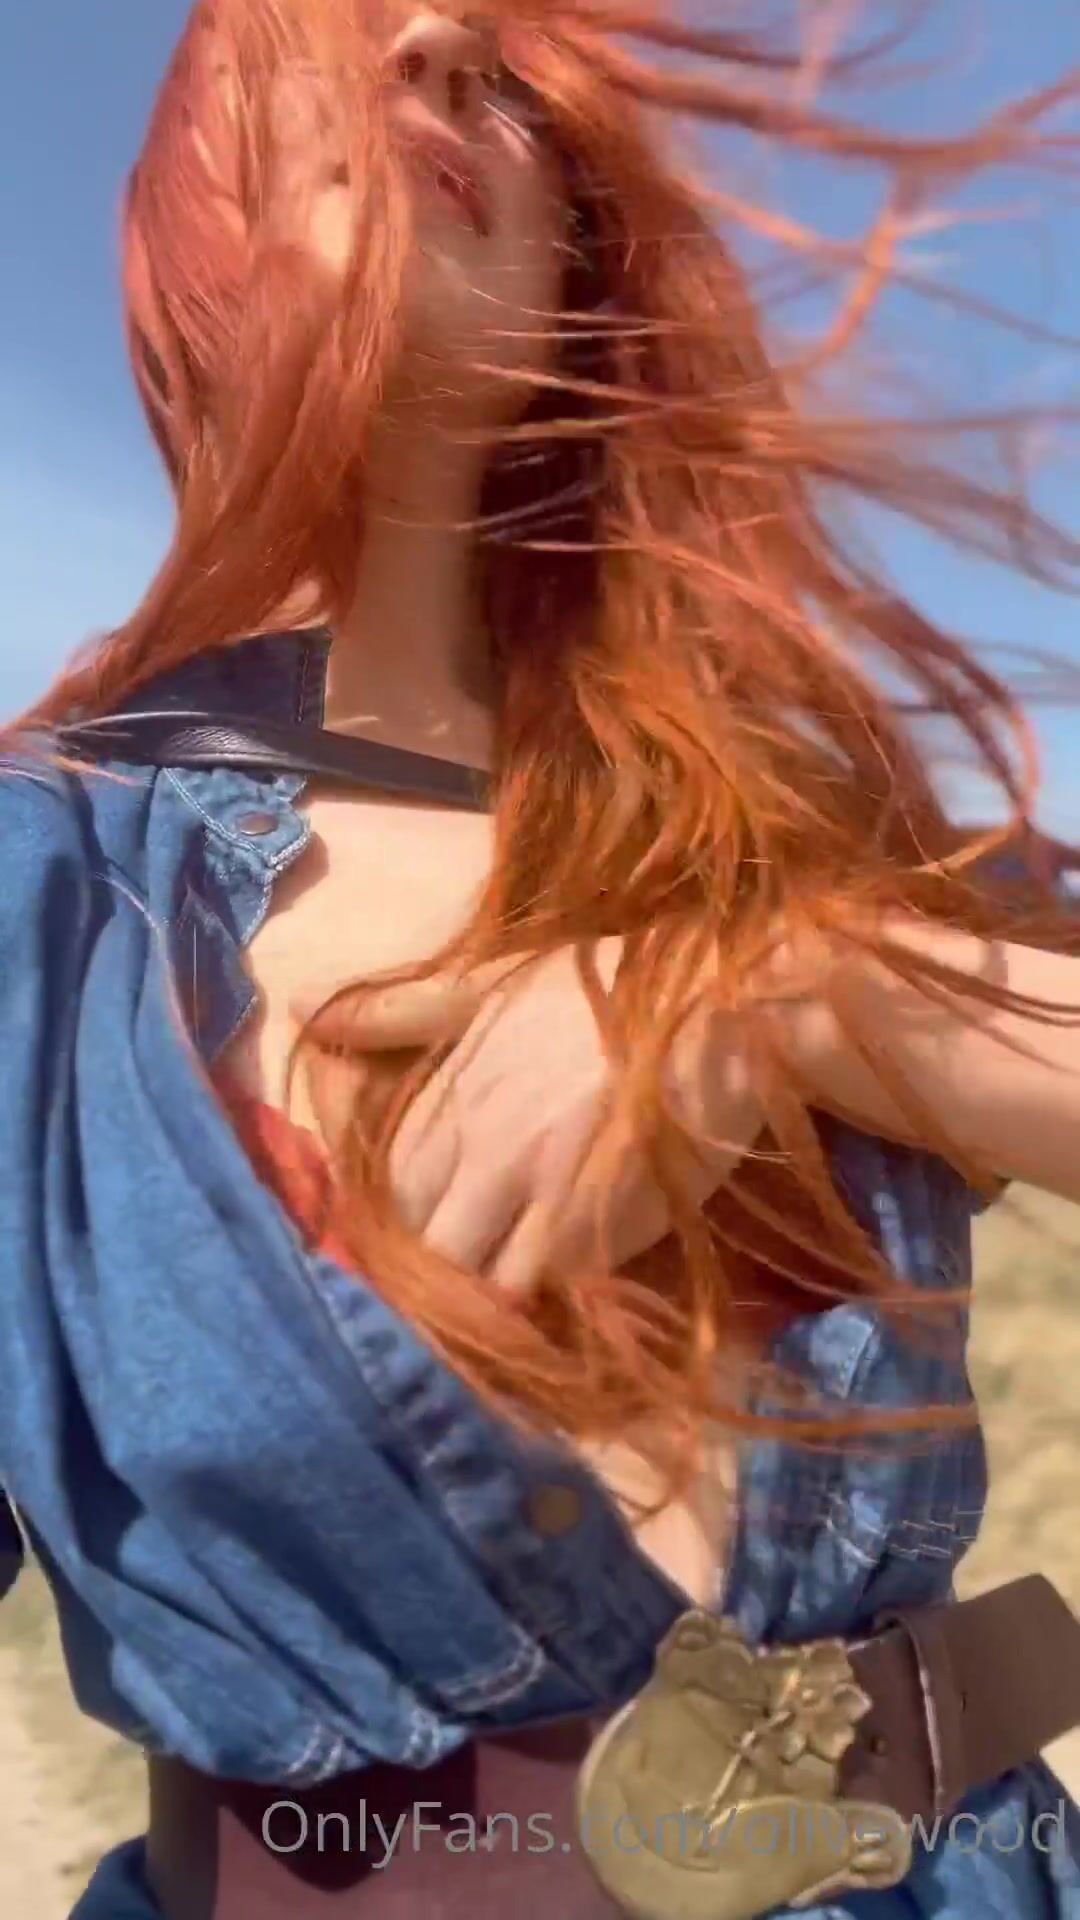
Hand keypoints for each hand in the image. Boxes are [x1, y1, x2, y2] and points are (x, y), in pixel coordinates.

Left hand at [348, 941, 763, 1295]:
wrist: (724, 1007)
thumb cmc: (608, 990)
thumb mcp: (494, 983)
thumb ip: (400, 1009)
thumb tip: (304, 1012)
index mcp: (450, 1095)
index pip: (387, 1190)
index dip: (396, 1227)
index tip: (416, 1245)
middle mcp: (482, 1148)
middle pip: (423, 1246)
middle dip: (431, 1277)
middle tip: (453, 1297)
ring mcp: (539, 1194)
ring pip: (475, 1284)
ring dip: (481, 1306)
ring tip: (496, 1322)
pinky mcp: (598, 1230)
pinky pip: (544, 1294)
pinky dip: (540, 1310)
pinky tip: (550, 1314)